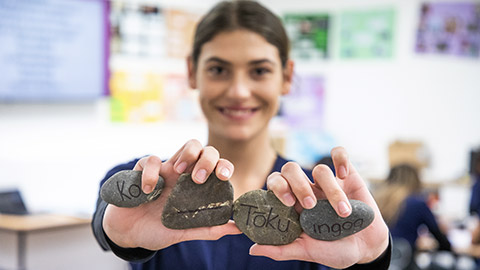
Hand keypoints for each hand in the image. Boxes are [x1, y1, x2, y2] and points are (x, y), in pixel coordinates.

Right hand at [102, 139, 240, 249]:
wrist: (127, 233)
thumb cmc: (157, 230)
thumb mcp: (184, 232)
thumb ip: (209, 229)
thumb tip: (238, 229)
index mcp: (197, 188)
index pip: (217, 167)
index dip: (224, 166)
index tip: (222, 177)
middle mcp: (185, 175)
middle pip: (206, 150)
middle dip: (207, 159)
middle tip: (198, 179)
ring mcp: (167, 169)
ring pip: (188, 145)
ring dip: (188, 155)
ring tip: (178, 173)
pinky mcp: (145, 169)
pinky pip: (152, 160)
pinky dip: (151, 173)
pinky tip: (148, 191)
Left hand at [251, 147, 388, 268]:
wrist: (366, 248)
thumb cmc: (334, 250)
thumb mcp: (308, 252)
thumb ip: (282, 249)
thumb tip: (252, 250)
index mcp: (293, 204)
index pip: (275, 183)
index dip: (278, 187)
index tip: (289, 203)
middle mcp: (307, 189)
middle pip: (290, 169)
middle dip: (298, 185)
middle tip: (310, 205)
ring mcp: (326, 182)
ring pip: (319, 170)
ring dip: (331, 191)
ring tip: (343, 213)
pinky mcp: (347, 175)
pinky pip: (338, 153)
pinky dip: (341, 158)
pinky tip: (344, 174)